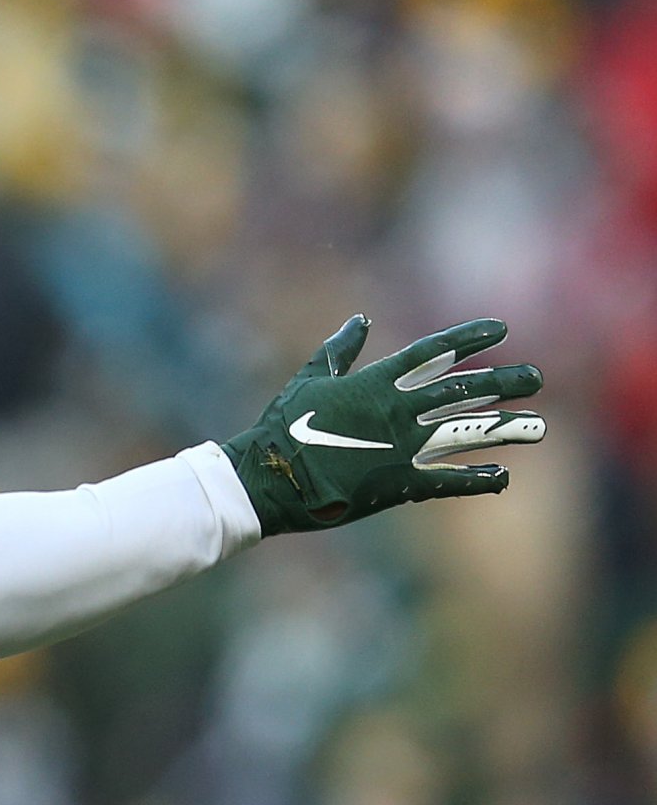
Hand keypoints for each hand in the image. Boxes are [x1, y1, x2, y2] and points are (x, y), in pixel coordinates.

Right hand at [221, 316, 544, 534]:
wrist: (267, 480)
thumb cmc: (281, 428)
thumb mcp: (307, 381)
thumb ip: (339, 351)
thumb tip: (359, 320)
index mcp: (374, 383)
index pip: (432, 353)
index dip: (468, 339)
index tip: (502, 329)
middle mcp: (396, 411)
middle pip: (463, 391)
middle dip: (504, 382)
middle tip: (536, 378)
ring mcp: (401, 448)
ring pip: (466, 434)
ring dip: (504, 429)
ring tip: (538, 426)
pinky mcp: (398, 484)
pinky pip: (448, 481)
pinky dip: (478, 480)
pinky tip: (503, 476)